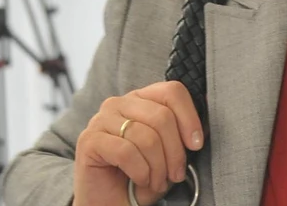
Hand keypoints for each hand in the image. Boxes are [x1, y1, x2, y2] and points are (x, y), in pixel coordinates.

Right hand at [73, 81, 204, 205]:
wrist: (109, 202)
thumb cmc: (140, 175)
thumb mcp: (167, 152)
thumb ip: (179, 134)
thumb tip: (197, 134)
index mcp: (141, 99)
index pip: (172, 91)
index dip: (189, 117)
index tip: (196, 145)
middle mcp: (119, 103)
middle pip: (162, 116)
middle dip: (175, 152)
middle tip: (176, 175)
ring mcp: (101, 119)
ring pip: (146, 136)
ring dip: (158, 168)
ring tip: (157, 182)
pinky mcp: (89, 140)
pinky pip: (126, 152)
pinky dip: (141, 171)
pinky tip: (141, 180)